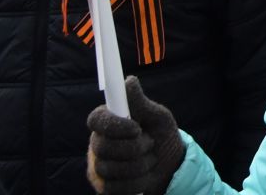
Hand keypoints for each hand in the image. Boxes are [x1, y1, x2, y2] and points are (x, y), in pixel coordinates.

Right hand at [86, 76, 184, 194]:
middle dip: (135, 148)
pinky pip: (114, 188)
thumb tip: (129, 81)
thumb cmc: (161, 136)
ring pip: (110, 169)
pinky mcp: (103, 187)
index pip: (96, 119)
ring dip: (140, 165)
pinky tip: (143, 176)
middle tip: (150, 143)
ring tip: (150, 159)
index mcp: (108, 121)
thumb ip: (141, 102)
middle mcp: (98, 143)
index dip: (113, 125)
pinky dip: (136, 183)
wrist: (170, 166)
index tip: (136, 127)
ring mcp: (98, 166)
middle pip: (103, 147)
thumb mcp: (158, 117)